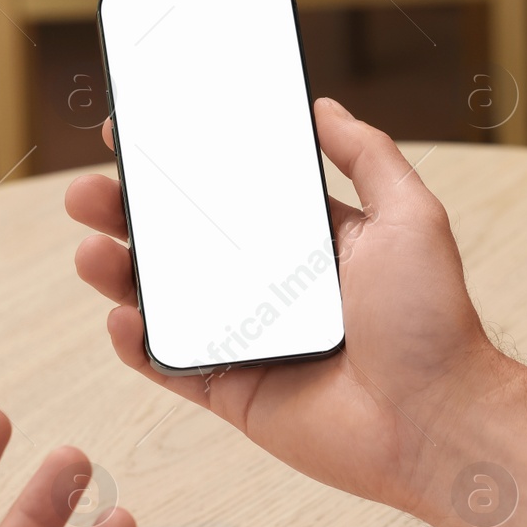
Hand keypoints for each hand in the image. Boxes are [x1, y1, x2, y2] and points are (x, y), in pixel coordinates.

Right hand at [66, 97, 509, 514]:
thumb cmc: (432, 322)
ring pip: (163, 300)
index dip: (181, 164)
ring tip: (91, 248)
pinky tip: (121, 317)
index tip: (136, 131)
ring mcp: (248, 340)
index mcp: (307, 243)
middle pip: (181, 242)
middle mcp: (272, 287)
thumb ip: (367, 156)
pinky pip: (169, 366)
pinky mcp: (234, 392)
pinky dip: (137, 344)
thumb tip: (324, 106)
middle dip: (128, 213)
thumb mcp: (409, 216)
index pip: (229, 193)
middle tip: (91, 190)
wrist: (436, 421)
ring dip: (117, 272)